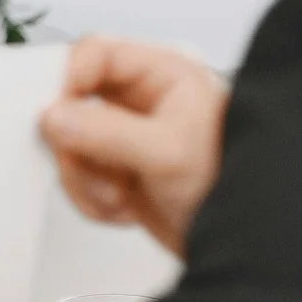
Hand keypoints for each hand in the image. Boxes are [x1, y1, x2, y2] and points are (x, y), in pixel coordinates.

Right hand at [39, 36, 226, 256]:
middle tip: (88, 162)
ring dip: (84, 178)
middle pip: (72, 102)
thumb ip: (106, 131)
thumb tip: (55, 117)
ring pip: (68, 145)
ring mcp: (124, 139)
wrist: (246, 247)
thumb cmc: (232, 186)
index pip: (95, 54)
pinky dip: (90, 199)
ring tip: (118, 194)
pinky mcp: (115, 172)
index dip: (69, 78)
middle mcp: (141, 102)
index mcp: (163, 75)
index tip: (57, 111)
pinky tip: (123, 206)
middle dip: (75, 143)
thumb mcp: (168, 152)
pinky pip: (75, 177)